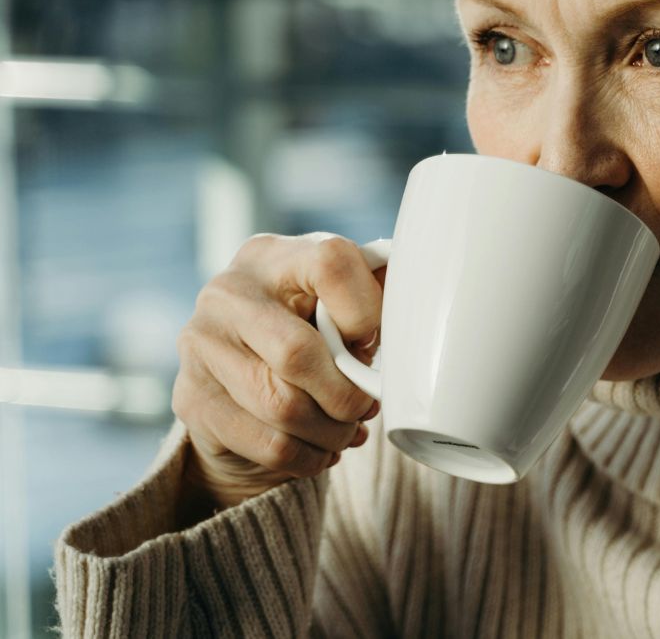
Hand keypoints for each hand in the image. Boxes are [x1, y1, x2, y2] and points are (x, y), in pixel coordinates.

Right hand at [171, 233, 382, 513]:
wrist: (235, 375)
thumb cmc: (308, 329)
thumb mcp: (339, 301)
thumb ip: (376, 296)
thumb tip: (415, 322)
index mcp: (273, 255)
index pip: (331, 264)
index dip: (366, 311)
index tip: (374, 343)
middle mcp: (227, 292)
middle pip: (298, 353)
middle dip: (347, 394)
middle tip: (368, 407)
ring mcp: (200, 346)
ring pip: (282, 407)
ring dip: (331, 431)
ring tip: (349, 431)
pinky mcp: (191, 399)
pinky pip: (266, 442)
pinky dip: (307, 456)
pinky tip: (322, 450)